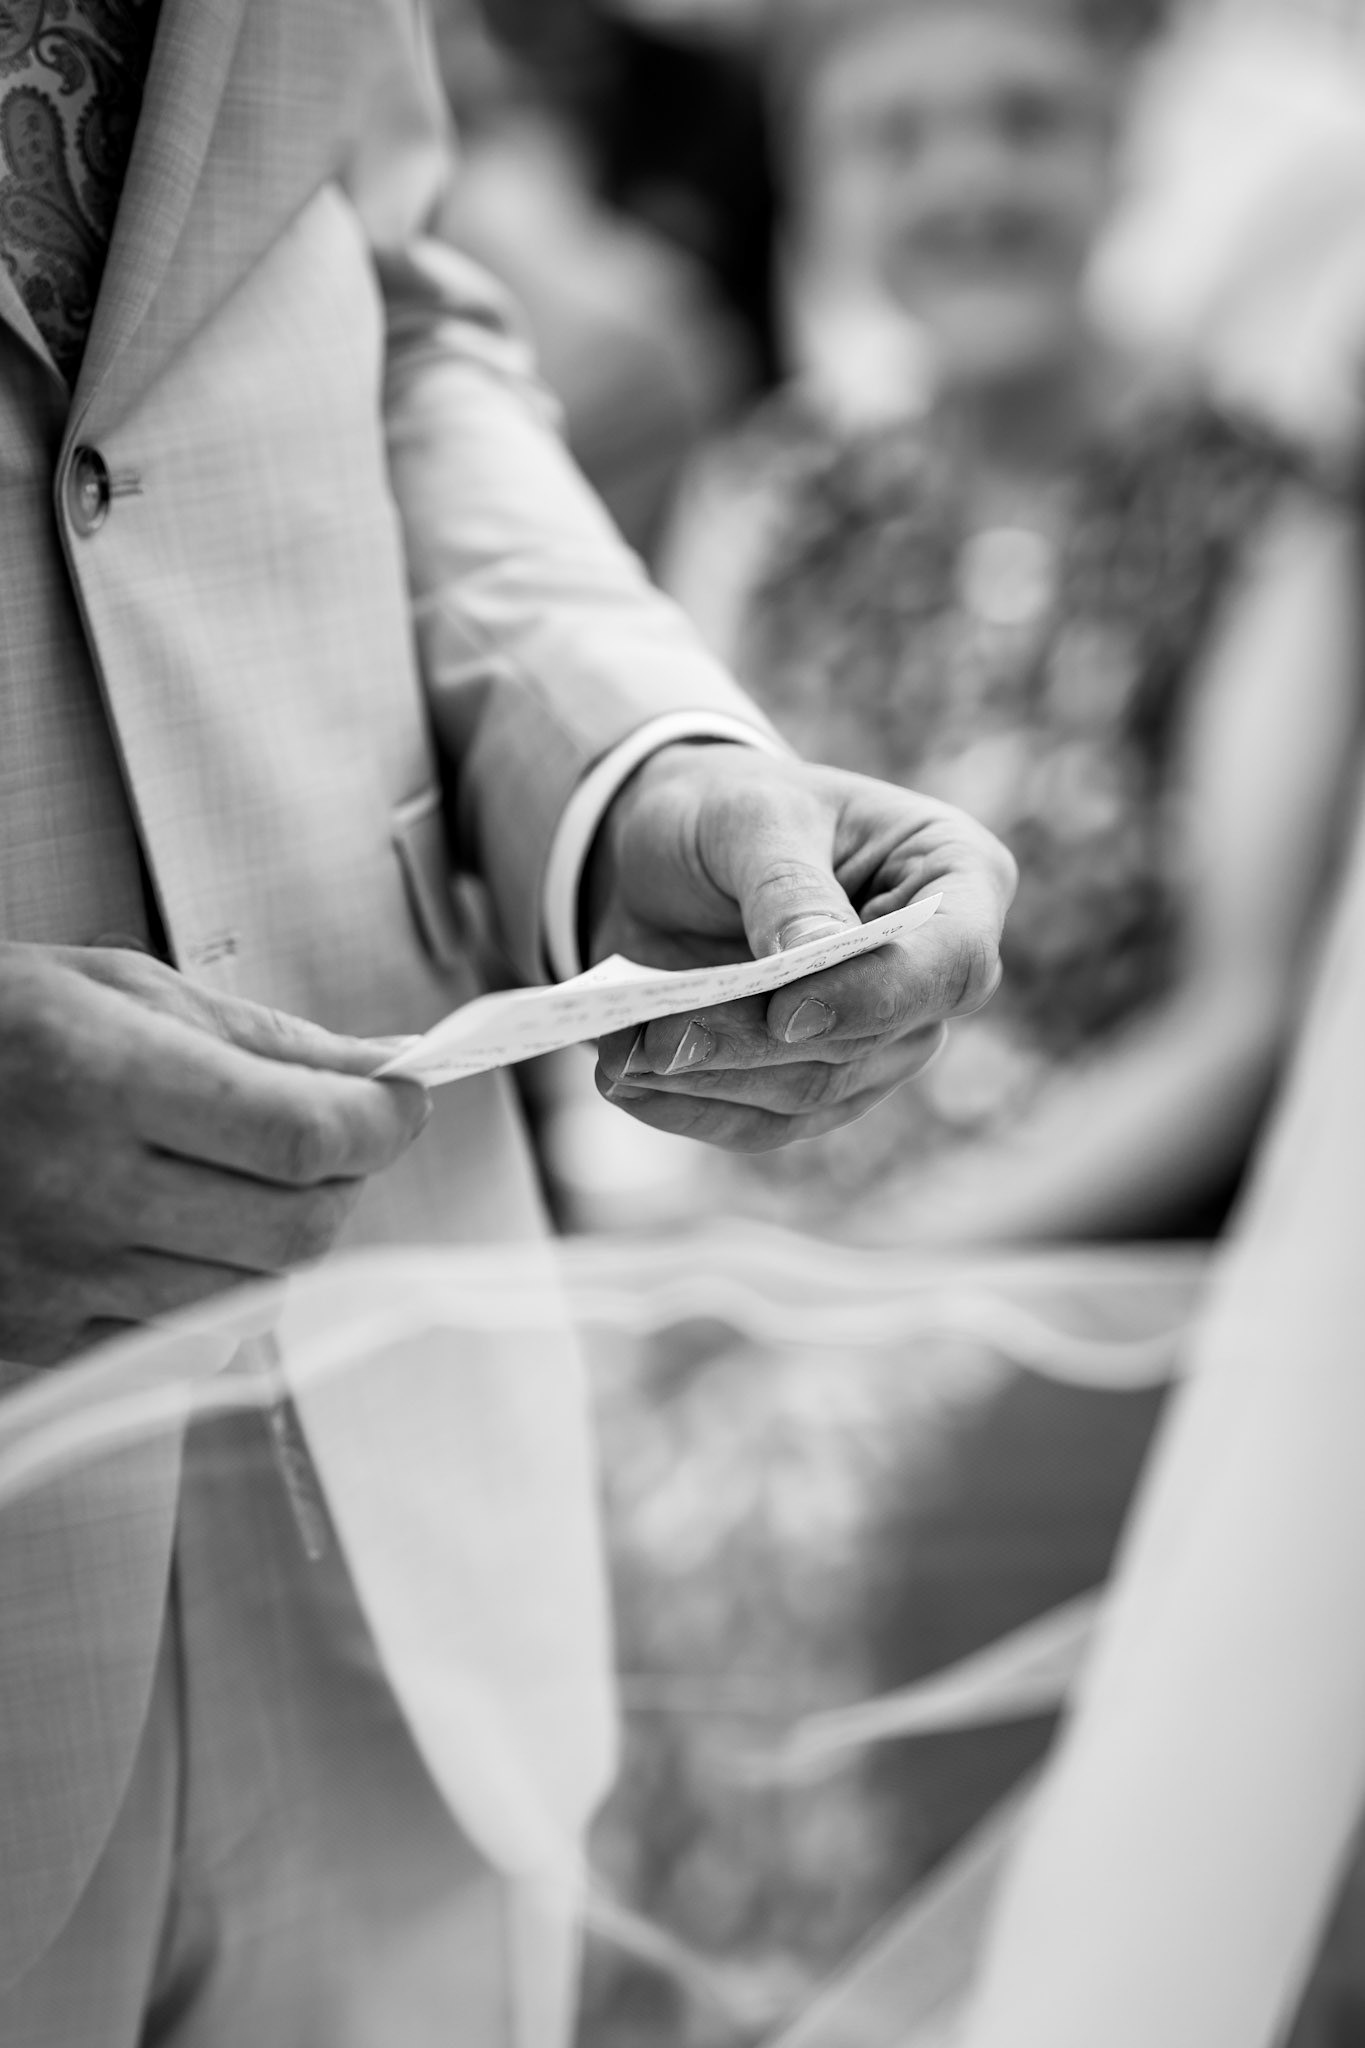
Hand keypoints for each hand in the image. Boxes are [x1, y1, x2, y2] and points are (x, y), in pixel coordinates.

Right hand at [0, 944, 429, 1365]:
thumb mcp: (114, 989)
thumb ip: (261, 1038)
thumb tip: (382, 1069)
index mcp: (102, 1076)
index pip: (305, 1135)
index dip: (383, 1121)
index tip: (404, 1098)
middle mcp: (81, 1189)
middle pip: (298, 1230)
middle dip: (347, 1180)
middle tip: (332, 1133)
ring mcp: (59, 1278)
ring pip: (256, 1295)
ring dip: (285, 1236)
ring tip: (242, 1175)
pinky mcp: (44, 1337)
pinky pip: (190, 1342)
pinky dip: (221, 1291)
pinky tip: (181, 1232)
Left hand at [588, 744, 1014, 1150]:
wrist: (677, 851)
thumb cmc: (733, 811)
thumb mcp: (753, 813)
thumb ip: (786, 885)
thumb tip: (812, 959)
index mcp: (957, 879)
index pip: (955, 963)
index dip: (877, 997)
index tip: (786, 1011)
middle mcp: (932, 977)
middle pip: (870, 1044)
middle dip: (755, 1044)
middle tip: (658, 1036)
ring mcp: (880, 1042)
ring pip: (812, 1092)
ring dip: (710, 1079)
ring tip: (622, 1053)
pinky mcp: (816, 1087)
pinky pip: (762, 1123)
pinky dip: (687, 1107)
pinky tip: (623, 1081)